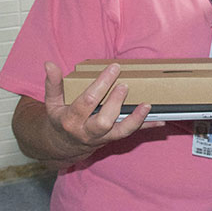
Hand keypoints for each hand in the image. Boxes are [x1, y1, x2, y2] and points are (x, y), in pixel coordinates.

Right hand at [43, 61, 161, 162]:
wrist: (64, 146)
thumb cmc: (61, 119)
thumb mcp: (53, 103)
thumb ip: (53, 84)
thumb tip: (49, 64)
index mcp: (71, 120)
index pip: (87, 101)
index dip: (101, 84)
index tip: (113, 68)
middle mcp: (87, 131)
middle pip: (103, 121)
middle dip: (115, 104)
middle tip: (125, 85)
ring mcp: (103, 137)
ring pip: (121, 132)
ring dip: (136, 119)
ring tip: (147, 105)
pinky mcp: (114, 139)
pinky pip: (133, 134)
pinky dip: (148, 127)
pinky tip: (162, 120)